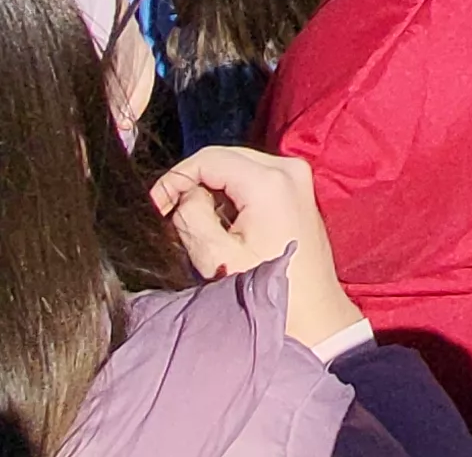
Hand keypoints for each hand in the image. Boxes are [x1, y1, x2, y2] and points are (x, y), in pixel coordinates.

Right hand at [151, 148, 365, 350]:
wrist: (314, 314)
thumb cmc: (268, 291)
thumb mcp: (216, 255)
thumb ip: (191, 215)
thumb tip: (184, 194)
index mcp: (269, 181)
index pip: (207, 158)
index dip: (175, 179)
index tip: (156, 205)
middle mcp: (288, 168)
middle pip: (223, 157)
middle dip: (192, 182)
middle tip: (171, 213)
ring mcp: (297, 176)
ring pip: (236, 165)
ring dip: (212, 188)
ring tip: (199, 223)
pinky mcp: (297, 188)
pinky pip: (253, 176)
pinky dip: (232, 193)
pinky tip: (224, 223)